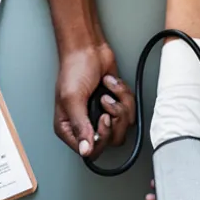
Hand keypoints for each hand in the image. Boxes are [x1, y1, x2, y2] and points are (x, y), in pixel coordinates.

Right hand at [54, 43, 134, 157]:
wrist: (88, 48)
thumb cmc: (74, 69)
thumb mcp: (72, 99)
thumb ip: (80, 126)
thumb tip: (85, 150)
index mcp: (69, 128)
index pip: (90, 151)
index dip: (101, 138)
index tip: (103, 119)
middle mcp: (86, 124)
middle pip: (111, 140)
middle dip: (114, 118)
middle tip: (106, 103)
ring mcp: (102, 114)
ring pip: (123, 125)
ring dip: (120, 103)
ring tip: (106, 91)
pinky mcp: (116, 104)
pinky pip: (130, 110)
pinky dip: (123, 94)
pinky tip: (111, 85)